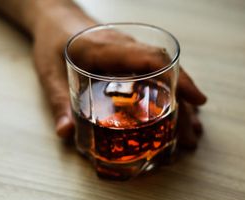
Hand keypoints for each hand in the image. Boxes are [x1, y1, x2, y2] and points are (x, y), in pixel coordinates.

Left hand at [30, 0, 206, 147]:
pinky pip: (156, 75)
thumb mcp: (49, 73)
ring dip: (180, 103)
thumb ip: (58, 102)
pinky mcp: (131, 59)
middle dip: (183, 104)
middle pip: (165, 72)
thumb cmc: (52, 42)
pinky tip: (177, 116)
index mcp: (108, 48)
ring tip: (190, 132)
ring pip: (165, 74)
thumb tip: (66, 133)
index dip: (177, 78)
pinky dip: (169, 96)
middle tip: (191, 135)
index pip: (151, 59)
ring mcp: (131, 53)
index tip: (195, 100)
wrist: (55, 20)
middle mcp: (126, 47)